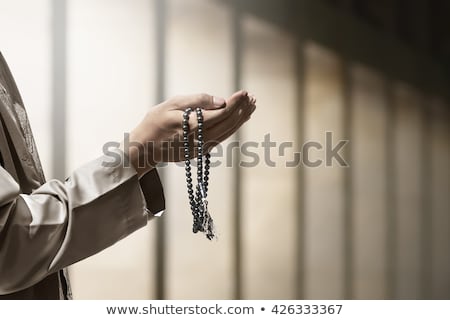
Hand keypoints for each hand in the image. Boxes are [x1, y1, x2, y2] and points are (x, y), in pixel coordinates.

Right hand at [125, 90, 255, 176]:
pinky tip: (238, 119)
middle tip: (252, 99)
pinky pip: (221, 137)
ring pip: (227, 132)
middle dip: (242, 110)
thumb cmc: (155, 122)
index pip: (222, 113)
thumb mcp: (171, 104)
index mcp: (193, 125)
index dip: (236, 103)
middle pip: (229, 124)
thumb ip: (197, 100)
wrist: (144, 148)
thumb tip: (221, 101)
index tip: (244, 92)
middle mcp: (200, 139)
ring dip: (240, 119)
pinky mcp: (200, 151)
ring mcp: (201, 147)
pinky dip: (232, 127)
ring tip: (250, 107)